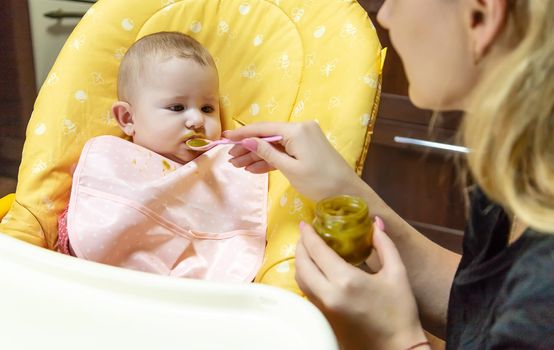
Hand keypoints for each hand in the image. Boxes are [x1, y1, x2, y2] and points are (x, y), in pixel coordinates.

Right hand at [224, 121, 360, 200]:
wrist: (347, 193)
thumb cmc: (319, 182)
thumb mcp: (290, 169)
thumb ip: (267, 153)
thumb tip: (247, 140)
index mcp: (297, 130)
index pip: (263, 128)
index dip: (242, 133)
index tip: (225, 138)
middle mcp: (300, 129)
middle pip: (268, 136)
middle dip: (248, 147)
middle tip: (230, 158)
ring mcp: (305, 138)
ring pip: (275, 145)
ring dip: (257, 155)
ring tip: (237, 166)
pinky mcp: (307, 148)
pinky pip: (284, 152)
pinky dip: (271, 160)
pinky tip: (253, 168)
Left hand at [295, 218, 427, 349]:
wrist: (396, 349)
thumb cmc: (399, 311)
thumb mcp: (397, 273)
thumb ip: (384, 244)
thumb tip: (375, 223)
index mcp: (345, 281)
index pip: (316, 251)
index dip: (308, 234)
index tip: (305, 222)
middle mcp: (328, 294)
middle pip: (302, 264)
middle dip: (301, 246)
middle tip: (306, 234)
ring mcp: (322, 308)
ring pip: (300, 279)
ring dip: (301, 261)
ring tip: (309, 249)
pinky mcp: (323, 318)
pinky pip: (307, 292)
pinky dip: (306, 276)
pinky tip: (316, 270)